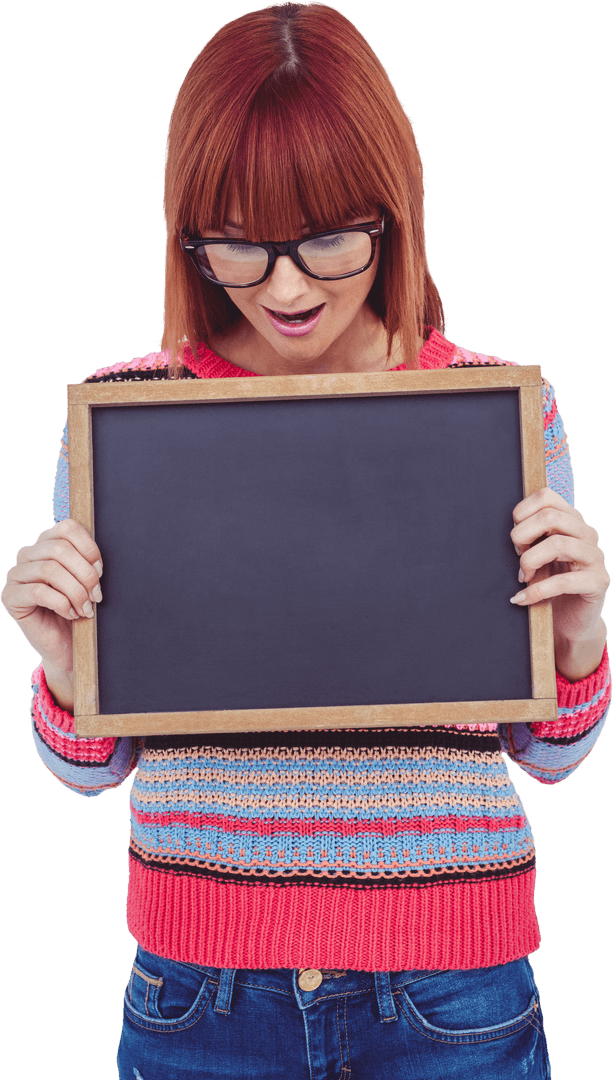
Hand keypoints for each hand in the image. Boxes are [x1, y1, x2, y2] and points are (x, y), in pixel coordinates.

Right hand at [1, 519, 102, 709]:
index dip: (88, 547)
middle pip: (59, 549)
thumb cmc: (79, 609)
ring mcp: (15, 575)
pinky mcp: (10, 596)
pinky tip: (71, 614)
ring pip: (50, 570)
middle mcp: (27, 554)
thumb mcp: (86, 581)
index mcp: (46, 543)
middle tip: (97, 596)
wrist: (67, 646)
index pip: (67, 527)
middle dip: (85, 574)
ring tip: (86, 608)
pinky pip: (39, 592)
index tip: (101, 571)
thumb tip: (96, 559)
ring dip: (75, 591)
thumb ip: (87, 561)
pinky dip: (62, 604)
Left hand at [509, 488, 608, 680]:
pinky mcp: (598, 582)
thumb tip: (506, 528)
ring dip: (530, 561)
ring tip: (522, 576)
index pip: (546, 496)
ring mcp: (596, 557)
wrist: (571, 622)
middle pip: (550, 517)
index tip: (515, 538)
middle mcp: (587, 534)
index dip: (522, 513)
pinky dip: (536, 591)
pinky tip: (521, 599)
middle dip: (522, 536)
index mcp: (572, 520)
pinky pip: (563, 581)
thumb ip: (530, 536)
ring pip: (558, 544)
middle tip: (516, 556)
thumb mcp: (538, 555)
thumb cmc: (550, 584)